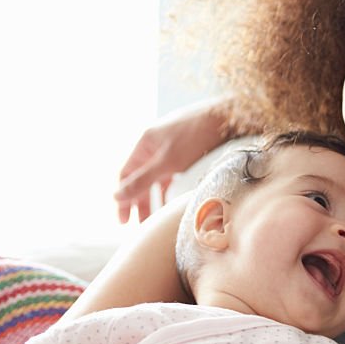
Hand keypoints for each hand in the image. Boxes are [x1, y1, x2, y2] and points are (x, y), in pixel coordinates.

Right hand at [115, 98, 230, 221]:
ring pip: (156, 178)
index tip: (124, 220)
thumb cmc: (196, 136)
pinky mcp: (186, 152)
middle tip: (137, 225)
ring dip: (153, 198)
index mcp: (144, 143)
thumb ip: (142, 180)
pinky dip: (168, 189)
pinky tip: (170, 203)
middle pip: (140, 178)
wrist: (228, 118)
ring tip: (154, 219)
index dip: (123, 197)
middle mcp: (154, 145)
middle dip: (138, 201)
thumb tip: (116, 196)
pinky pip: (171, 175)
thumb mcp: (167, 162)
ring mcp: (170, 148)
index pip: (126, 175)